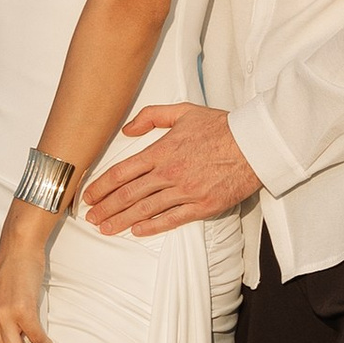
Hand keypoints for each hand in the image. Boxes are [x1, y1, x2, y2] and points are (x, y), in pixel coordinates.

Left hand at [83, 105, 262, 237]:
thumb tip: (127, 129)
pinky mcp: (202, 206)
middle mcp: (169, 173)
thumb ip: (151, 116)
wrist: (254, 145)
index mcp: (162, 150)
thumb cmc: (221, 127)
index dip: (101, 186)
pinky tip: (137, 231)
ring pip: (146, 210)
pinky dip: (152, 227)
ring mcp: (185, 192)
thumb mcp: (183, 111)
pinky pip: (171, 220)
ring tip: (106, 228)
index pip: (122, 172)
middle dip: (106, 208)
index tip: (89, 195)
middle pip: (128, 195)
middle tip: (90, 218)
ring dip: (122, 221)